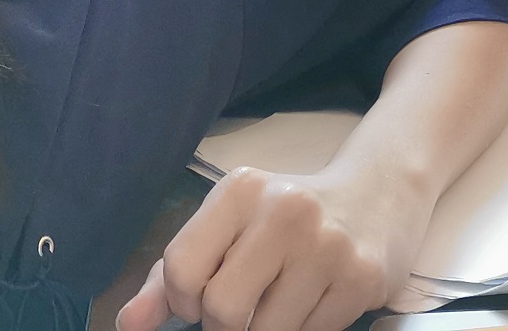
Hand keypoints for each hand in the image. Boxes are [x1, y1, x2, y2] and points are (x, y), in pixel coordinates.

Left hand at [114, 162, 428, 330]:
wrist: (377, 196)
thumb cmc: (285, 219)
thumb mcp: (227, 226)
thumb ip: (171, 274)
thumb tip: (130, 324)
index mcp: (240, 190)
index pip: (181, 268)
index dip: (182, 301)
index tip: (200, 299)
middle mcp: (284, 210)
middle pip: (221, 309)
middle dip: (222, 326)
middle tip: (241, 310)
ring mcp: (328, 245)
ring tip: (278, 303)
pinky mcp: (362, 279)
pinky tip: (312, 302)